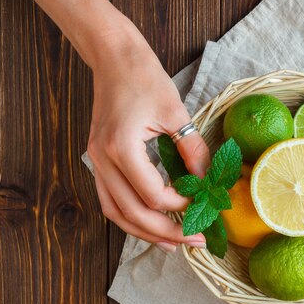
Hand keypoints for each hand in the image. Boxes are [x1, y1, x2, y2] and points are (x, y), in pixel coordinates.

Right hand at [86, 24, 209, 250]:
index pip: (152, 194)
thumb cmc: (144, 78)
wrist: (113, 59)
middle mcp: (102, 160)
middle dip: (166, 232)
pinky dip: (130, 215)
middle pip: (131, 213)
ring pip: (115, 213)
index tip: (203, 203)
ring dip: (144, 231)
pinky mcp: (98, 160)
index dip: (181, 204)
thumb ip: (193, 149)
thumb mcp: (176, 112)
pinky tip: (150, 222)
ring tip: (172, 244)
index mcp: (121, 147)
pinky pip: (110, 199)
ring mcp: (95, 162)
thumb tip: (208, 181)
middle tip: (195, 241)